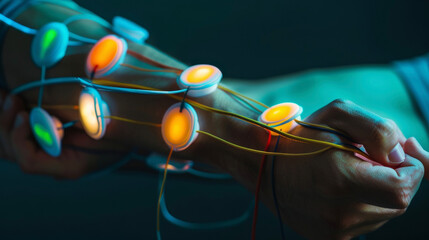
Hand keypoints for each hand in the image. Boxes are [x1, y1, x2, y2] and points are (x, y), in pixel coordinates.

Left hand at [0, 91, 129, 178]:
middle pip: (14, 152)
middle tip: (11, 97)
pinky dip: (13, 119)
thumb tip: (45, 114)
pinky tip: (11, 100)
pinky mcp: (50, 140)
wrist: (135, 127)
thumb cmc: (123, 127)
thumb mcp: (105, 125)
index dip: (22, 137)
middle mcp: (55, 163)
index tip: (27, 113)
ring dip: (5, 119)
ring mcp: (50, 152)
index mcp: (69, 165)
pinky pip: (21, 135)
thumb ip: (79, 122)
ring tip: (5, 94)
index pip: (30, 161)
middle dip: (7, 124)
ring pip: (11, 145)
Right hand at [267, 99, 424, 238]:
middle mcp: (338, 213)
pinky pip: (366, 224)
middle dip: (398, 178)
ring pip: (384, 215)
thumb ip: (378, 129)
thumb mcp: (337, 114)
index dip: (412, 168)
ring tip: (354, 172)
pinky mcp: (329, 238)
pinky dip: (365, 205)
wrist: (264, 164)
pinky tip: (345, 189)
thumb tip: (400, 156)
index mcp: (340, 179)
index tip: (399, 154)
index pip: (403, 187)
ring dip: (380, 192)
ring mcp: (333, 230)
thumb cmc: (302, 136)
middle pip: (399, 204)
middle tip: (379, 158)